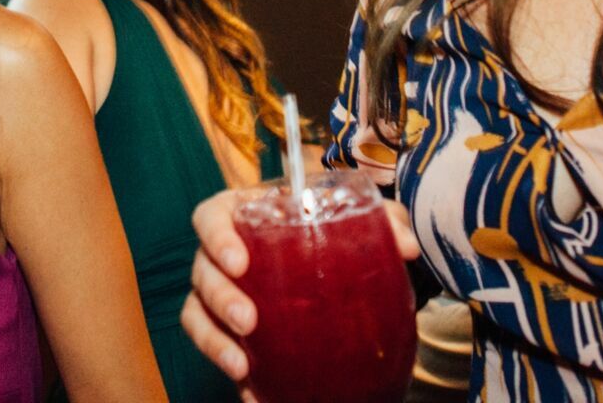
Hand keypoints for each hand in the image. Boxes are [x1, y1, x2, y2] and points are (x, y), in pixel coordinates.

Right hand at [179, 186, 419, 393]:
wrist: (336, 278)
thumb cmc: (333, 236)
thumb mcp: (361, 224)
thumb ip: (384, 223)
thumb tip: (406, 246)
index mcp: (247, 216)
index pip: (212, 216)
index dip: (217, 235)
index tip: (239, 261)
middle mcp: (225, 253)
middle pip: (201, 267)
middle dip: (219, 295)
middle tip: (248, 320)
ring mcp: (221, 293)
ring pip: (196, 310)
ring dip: (213, 338)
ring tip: (241, 363)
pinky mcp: (225, 330)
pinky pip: (211, 345)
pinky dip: (224, 365)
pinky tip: (248, 387)